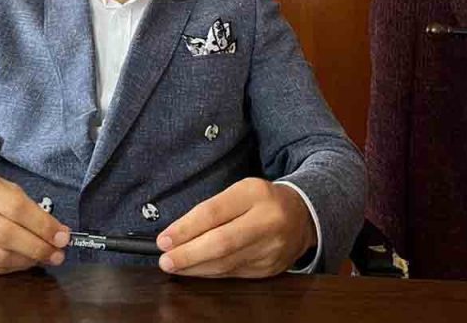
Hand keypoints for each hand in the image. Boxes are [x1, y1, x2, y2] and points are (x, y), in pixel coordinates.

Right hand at [0, 170, 70, 273]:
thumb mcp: (0, 187)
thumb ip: (27, 206)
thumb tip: (57, 232)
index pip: (15, 208)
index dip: (42, 225)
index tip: (62, 235)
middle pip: (6, 235)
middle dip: (38, 246)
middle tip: (58, 252)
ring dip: (28, 260)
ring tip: (46, 257)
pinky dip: (13, 266)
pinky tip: (25, 260)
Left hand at [155, 178, 316, 277]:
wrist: (302, 216)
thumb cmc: (262, 201)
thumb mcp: (239, 191)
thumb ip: (210, 210)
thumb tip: (177, 234)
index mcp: (255, 194)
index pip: (214, 212)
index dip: (186, 229)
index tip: (164, 239)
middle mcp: (267, 221)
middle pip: (221, 243)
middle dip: (188, 254)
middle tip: (165, 259)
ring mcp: (271, 248)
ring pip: (226, 264)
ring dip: (195, 267)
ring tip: (174, 264)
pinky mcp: (270, 268)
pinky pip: (233, 274)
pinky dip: (210, 273)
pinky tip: (195, 270)